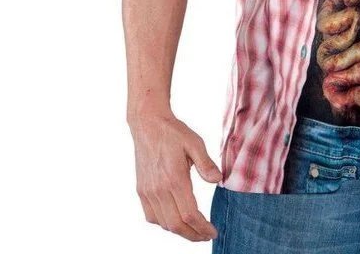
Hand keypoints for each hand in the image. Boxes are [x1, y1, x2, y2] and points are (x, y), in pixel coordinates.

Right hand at [128, 112, 221, 240]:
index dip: (202, 228)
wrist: (148, 124)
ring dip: (180, 231)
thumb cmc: (174, 132)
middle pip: (176, 225)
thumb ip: (206, 163)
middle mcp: (159, 189)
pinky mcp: (141, 191)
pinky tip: (175, 219)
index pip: (190, 215)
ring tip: (194, 229)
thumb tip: (218, 180)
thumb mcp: (195, 142)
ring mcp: (147, 192)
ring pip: (163, 224)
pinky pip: (152, 217)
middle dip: (193, 235)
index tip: (213, 232)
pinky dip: (164, 223)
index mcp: (174, 179)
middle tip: (206, 235)